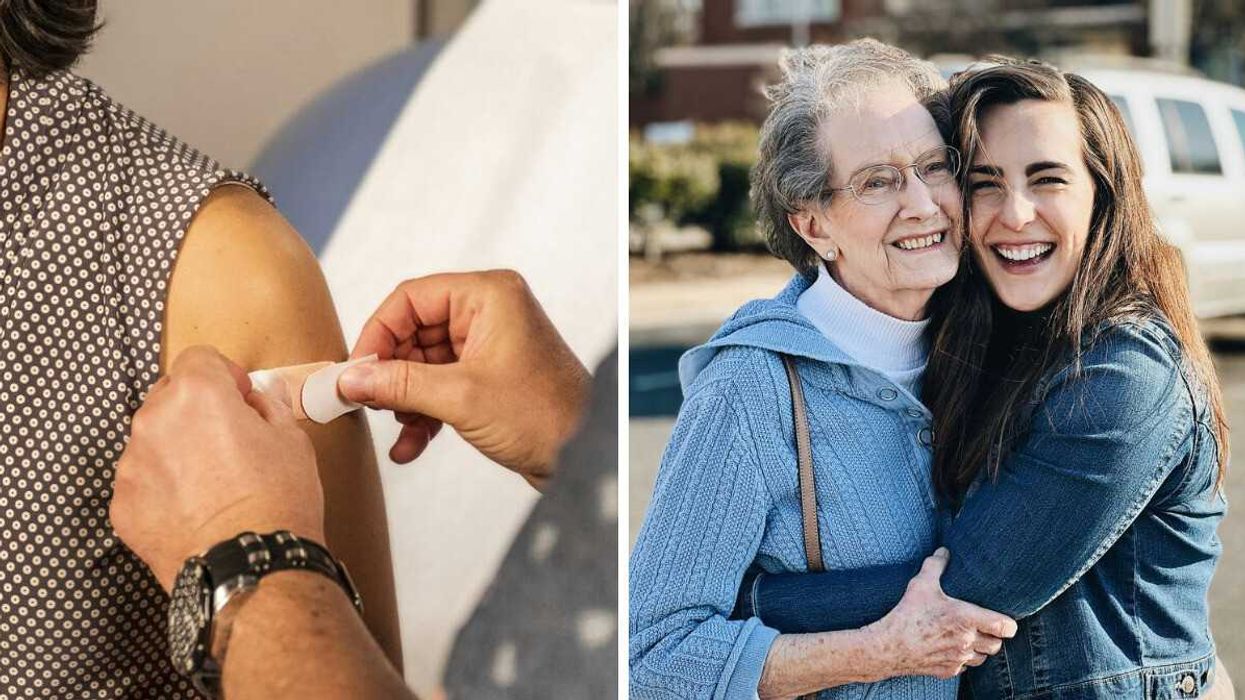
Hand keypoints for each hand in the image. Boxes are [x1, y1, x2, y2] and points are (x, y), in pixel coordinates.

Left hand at [110, 346, 326, 591]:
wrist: (250, 567)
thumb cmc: (277, 502)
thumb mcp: (292, 441)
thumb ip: (268, 407)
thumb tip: (261, 396)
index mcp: (197, 395)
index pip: (198, 358)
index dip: (224, 374)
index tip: (240, 396)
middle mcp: (153, 421)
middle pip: (169, 396)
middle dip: (196, 410)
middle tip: (231, 441)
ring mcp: (131, 466)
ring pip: (152, 440)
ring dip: (177, 449)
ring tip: (214, 483)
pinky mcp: (122, 505)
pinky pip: (142, 482)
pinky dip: (163, 488)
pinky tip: (196, 509)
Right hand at [337, 270, 590, 489]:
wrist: (587, 460)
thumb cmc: (545, 418)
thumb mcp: (461, 398)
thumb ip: (400, 384)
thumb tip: (350, 378)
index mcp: (489, 296)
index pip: (412, 298)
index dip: (378, 333)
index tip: (355, 370)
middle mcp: (490, 313)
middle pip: (415, 331)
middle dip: (391, 372)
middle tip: (367, 402)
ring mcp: (490, 347)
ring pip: (425, 364)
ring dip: (405, 398)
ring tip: (397, 427)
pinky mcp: (490, 379)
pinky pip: (442, 386)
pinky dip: (424, 414)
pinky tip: (410, 447)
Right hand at [864, 548, 1016, 679]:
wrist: (889, 647)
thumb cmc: (907, 614)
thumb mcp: (921, 585)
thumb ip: (935, 566)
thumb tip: (944, 551)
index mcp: (967, 619)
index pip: (1005, 627)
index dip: (1009, 625)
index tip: (1004, 620)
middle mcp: (967, 641)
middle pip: (997, 645)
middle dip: (993, 636)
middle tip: (984, 626)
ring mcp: (959, 659)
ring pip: (983, 658)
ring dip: (980, 649)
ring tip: (968, 637)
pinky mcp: (948, 670)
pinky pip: (965, 667)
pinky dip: (962, 659)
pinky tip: (950, 648)